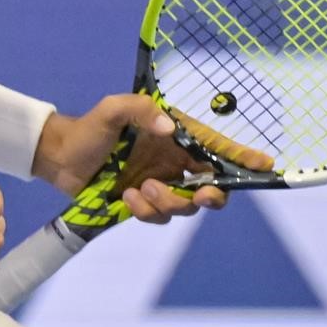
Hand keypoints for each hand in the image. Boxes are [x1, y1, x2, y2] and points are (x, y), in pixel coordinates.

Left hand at [33, 96, 274, 223]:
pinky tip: (129, 197)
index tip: (265, 166)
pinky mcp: (145, 204)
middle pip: (213, 187)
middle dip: (213, 196)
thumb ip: (138, 109)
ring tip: (142, 189)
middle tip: (202, 195)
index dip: (244, 158)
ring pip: (187, 207)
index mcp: (176, 137)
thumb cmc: (89, 128)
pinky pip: (159, 216)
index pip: (217, 148)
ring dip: (170, 202)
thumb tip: (166, 127)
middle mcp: (175, 163)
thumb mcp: (112, 109)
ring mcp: (162, 185)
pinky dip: (147, 211)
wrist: (61, 157)